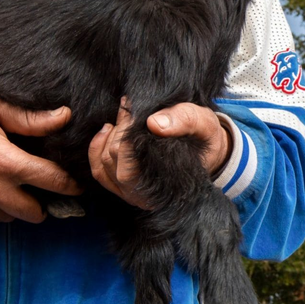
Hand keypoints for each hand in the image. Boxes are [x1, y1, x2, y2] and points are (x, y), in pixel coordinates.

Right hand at [0, 91, 81, 222]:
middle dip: (43, 201)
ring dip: (16, 205)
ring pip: (12, 217)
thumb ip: (28, 117)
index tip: (77, 183)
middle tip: (40, 187)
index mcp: (5, 162)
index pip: (53, 181)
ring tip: (10, 184)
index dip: (70, 183)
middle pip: (36, 212)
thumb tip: (64, 116)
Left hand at [88, 102, 230, 208]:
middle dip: (118, 131)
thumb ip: (184, 119)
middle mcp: (145, 196)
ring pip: (104, 165)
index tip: (134, 107)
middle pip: (114, 160)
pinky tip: (106, 130)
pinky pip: (100, 172)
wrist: (207, 151)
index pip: (131, 157)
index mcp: (164, 184)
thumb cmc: (203, 138)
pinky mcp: (123, 188)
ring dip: (107, 138)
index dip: (128, 129)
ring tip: (120, 118)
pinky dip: (97, 149)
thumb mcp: (203, 123)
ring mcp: (131, 194)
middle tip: (129, 109)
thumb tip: (154, 123)